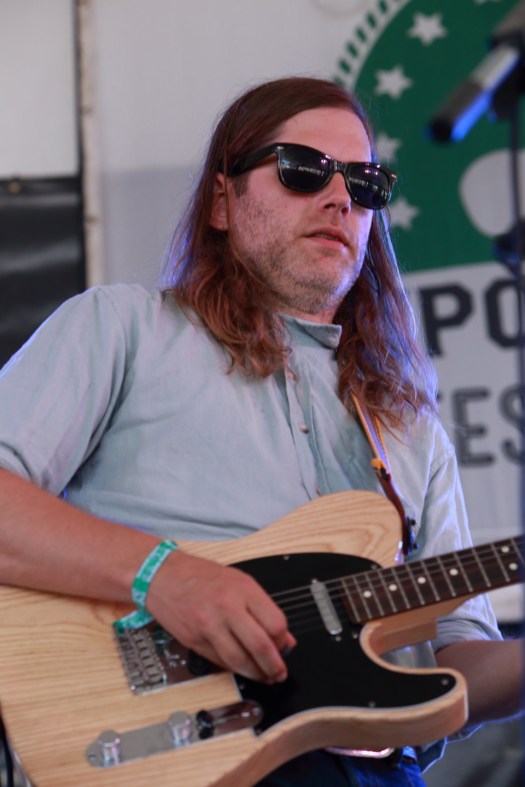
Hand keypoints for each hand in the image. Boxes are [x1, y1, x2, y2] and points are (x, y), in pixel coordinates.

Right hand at [146, 550, 295, 683]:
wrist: (163, 575)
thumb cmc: (200, 576)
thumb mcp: (238, 581)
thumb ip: (262, 608)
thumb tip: (283, 638)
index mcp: (243, 589)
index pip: (275, 624)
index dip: (283, 642)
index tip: (284, 648)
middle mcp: (227, 607)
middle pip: (260, 646)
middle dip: (274, 666)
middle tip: (279, 673)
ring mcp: (209, 626)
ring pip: (239, 660)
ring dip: (255, 673)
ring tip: (263, 676)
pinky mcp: (194, 641)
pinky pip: (220, 662)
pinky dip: (233, 669)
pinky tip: (240, 668)